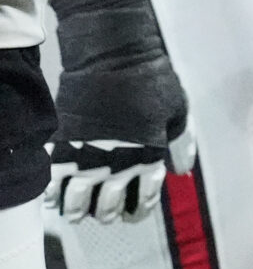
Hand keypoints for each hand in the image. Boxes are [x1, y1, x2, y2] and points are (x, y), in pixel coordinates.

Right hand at [49, 0, 189, 224]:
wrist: (112, 55)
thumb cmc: (151, 78)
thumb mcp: (178, 108)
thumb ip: (181, 142)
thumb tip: (182, 170)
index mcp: (148, 153)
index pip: (143, 198)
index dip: (138, 209)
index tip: (134, 211)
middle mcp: (117, 160)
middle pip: (107, 207)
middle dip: (108, 213)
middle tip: (106, 211)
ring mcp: (86, 154)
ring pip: (76, 203)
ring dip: (79, 210)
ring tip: (81, 209)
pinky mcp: (62, 144)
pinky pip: (52, 184)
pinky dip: (53, 196)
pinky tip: (58, 195)